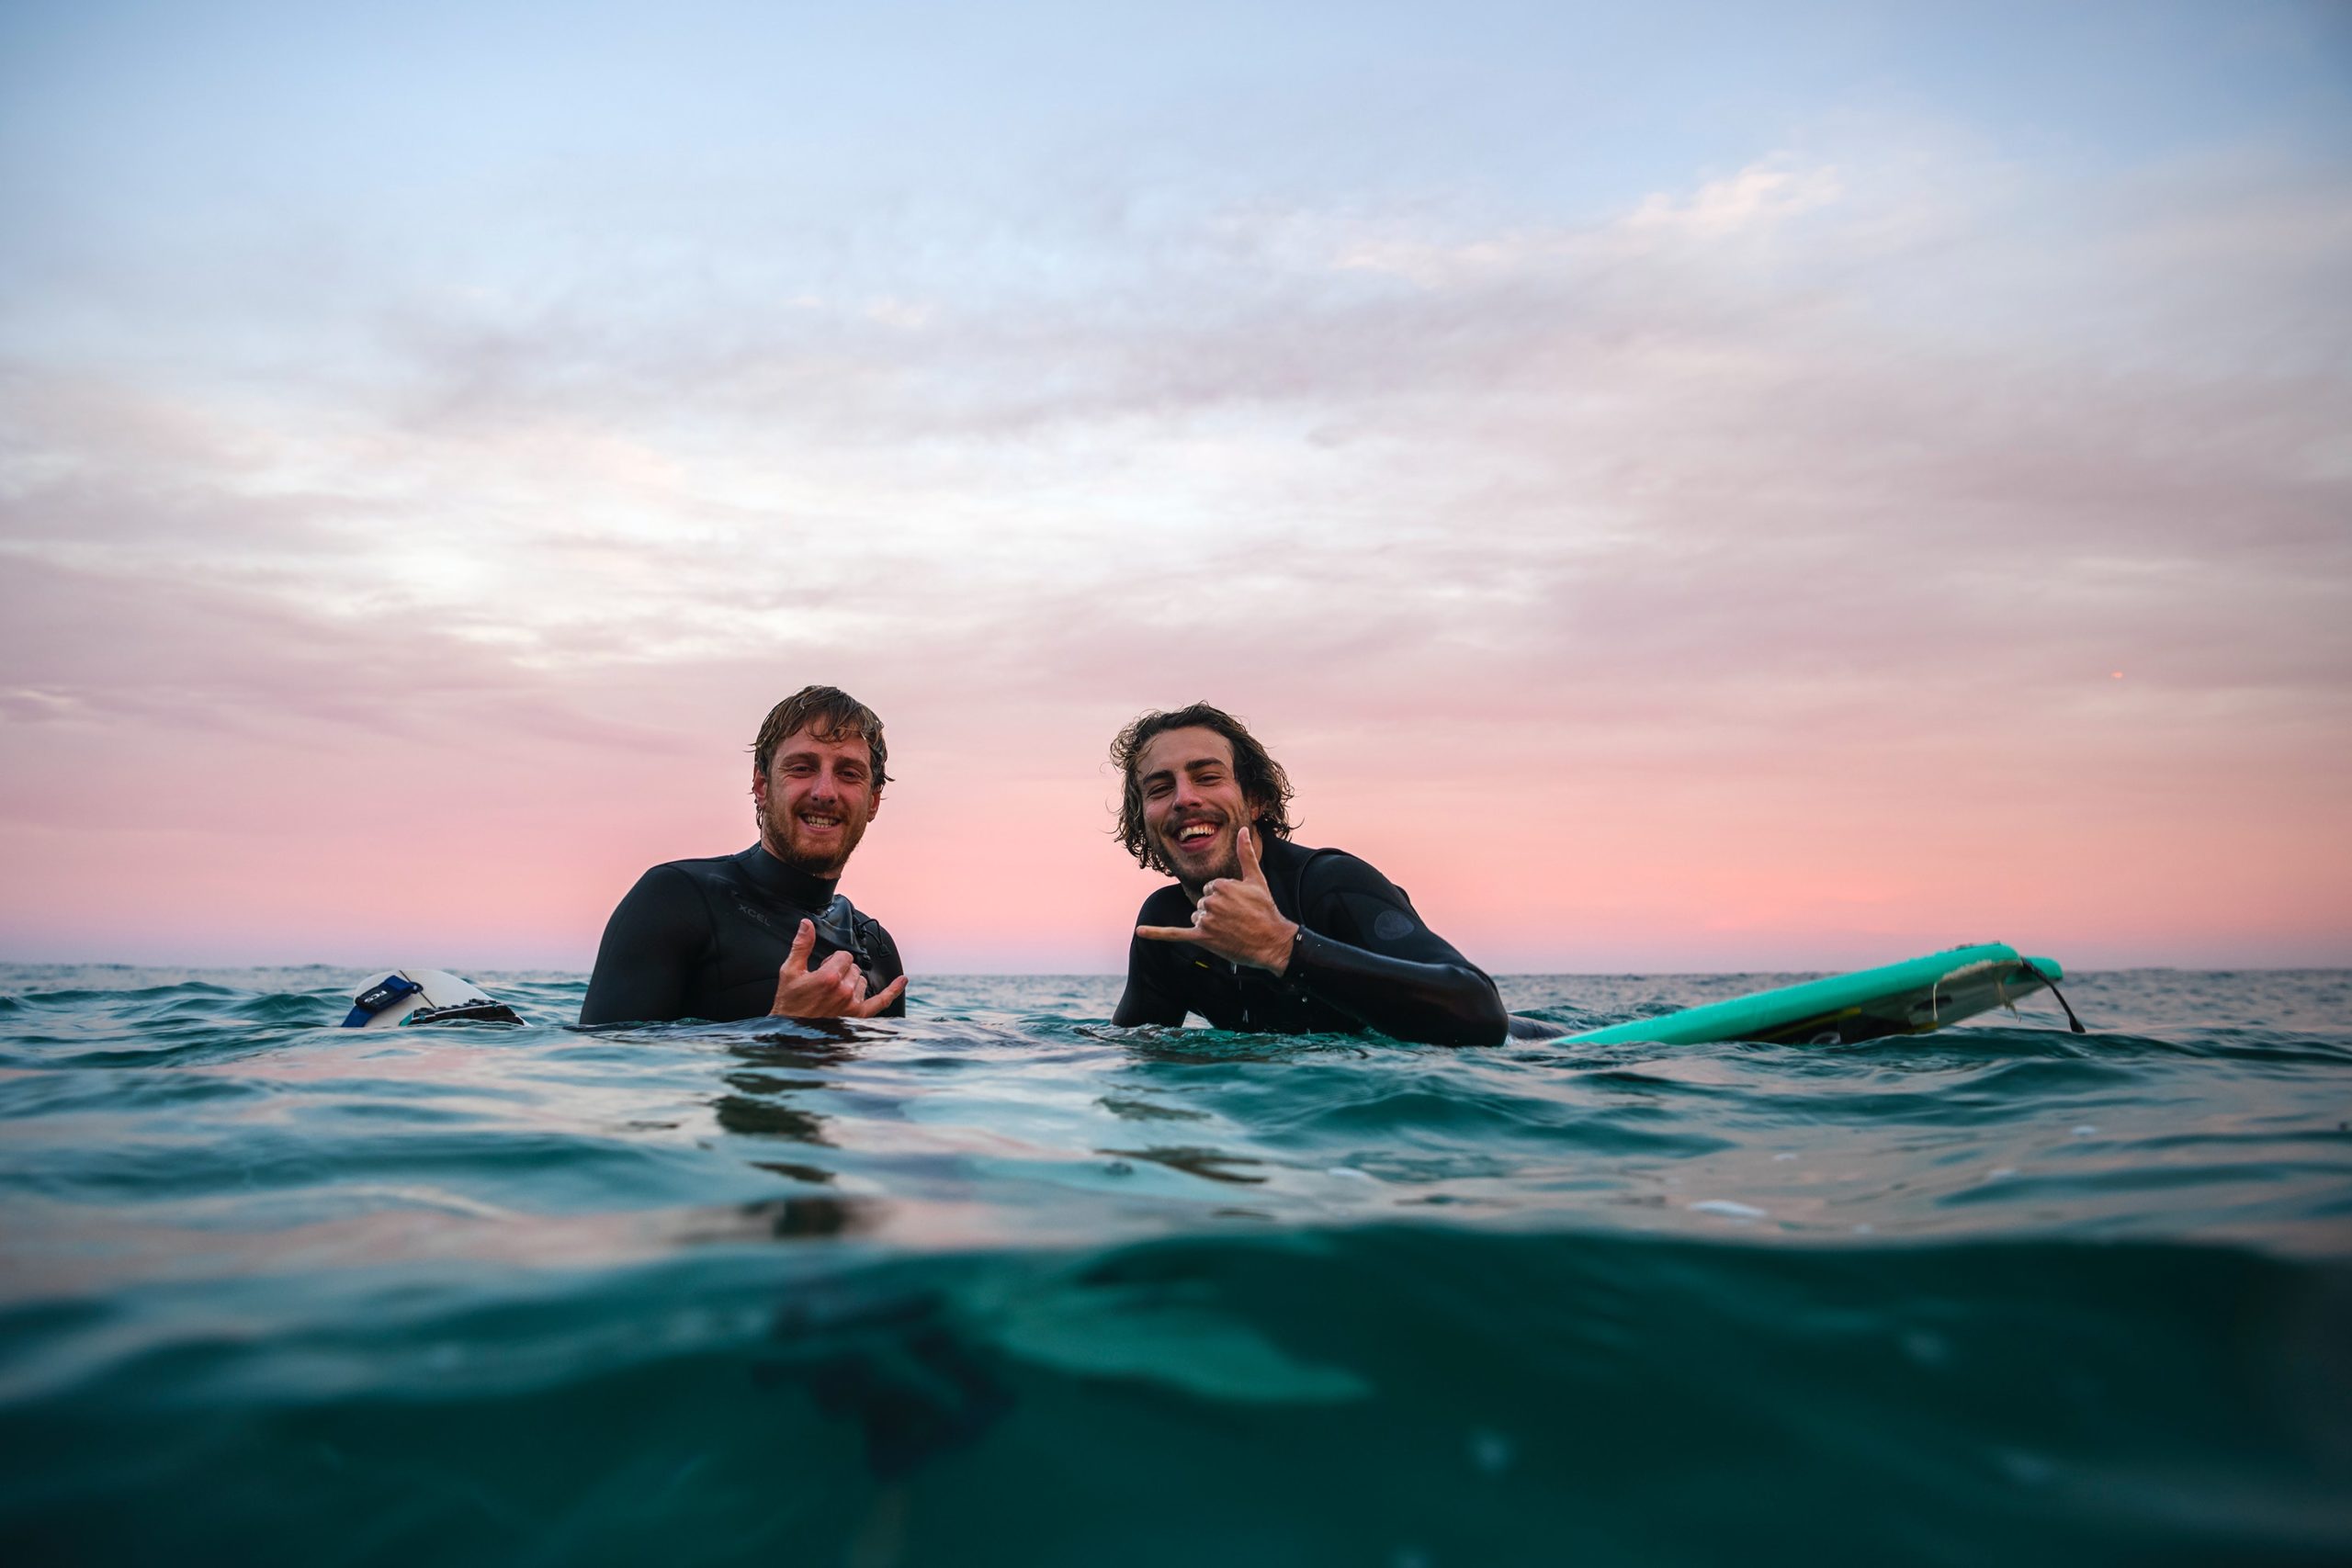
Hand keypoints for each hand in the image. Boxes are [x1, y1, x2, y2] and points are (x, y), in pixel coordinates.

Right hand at [769, 919, 908, 1017]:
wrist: (791, 1030)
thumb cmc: (789, 1003)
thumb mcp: (790, 971)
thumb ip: (801, 946)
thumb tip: (807, 924)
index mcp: (829, 977)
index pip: (844, 956)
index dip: (833, 960)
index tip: (823, 968)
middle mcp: (844, 991)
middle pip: (853, 968)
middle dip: (841, 971)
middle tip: (825, 982)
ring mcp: (852, 1004)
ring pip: (862, 982)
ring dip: (852, 982)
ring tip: (834, 992)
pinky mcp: (858, 1016)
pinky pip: (881, 1001)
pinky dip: (893, 990)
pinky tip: (902, 980)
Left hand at [1137, 825, 1299, 972]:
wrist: (1272, 941)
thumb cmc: (1265, 909)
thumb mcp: (1256, 879)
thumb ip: (1245, 853)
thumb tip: (1242, 830)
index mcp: (1220, 885)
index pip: (1210, 888)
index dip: (1225, 897)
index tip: (1239, 905)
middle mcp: (1210, 902)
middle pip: (1202, 902)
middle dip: (1216, 910)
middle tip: (1237, 919)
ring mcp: (1206, 920)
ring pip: (1196, 916)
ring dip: (1209, 923)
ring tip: (1230, 929)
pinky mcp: (1202, 937)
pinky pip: (1175, 933)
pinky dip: (1157, 933)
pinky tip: (1141, 932)